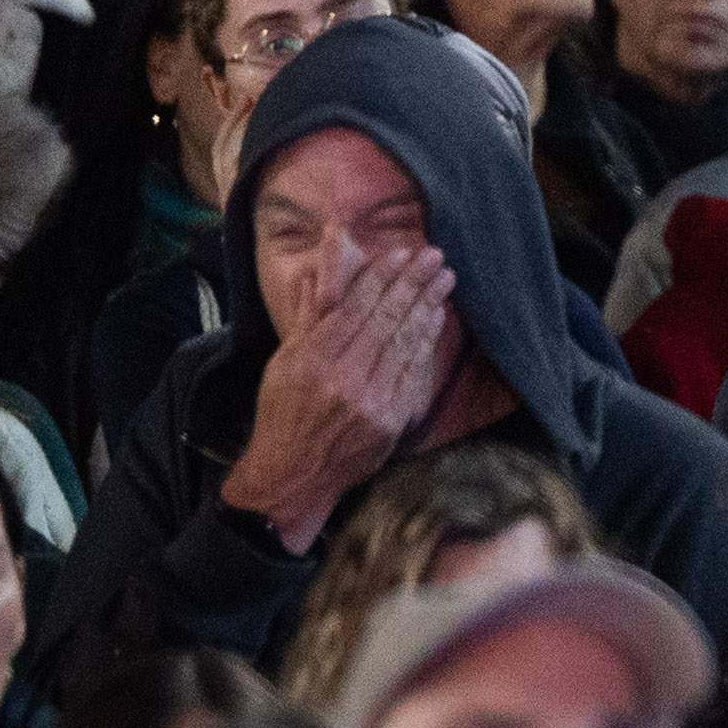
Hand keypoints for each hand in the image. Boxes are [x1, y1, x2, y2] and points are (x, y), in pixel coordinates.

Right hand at [224, 246, 456, 550]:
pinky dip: (426, 342)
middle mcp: (342, 379)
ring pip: (403, 343)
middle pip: (385, 321)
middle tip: (434, 256)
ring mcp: (370, 402)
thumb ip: (309, 317)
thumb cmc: (283, 413)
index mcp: (312, 360)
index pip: (354, 309)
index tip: (401, 253)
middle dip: (412, 284)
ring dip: (427, 306)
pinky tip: (436, 318)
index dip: (380, 278)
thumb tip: (320, 272)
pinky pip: (413, 372)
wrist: (293, 474)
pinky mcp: (390, 421)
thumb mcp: (284, 362)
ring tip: (444, 279)